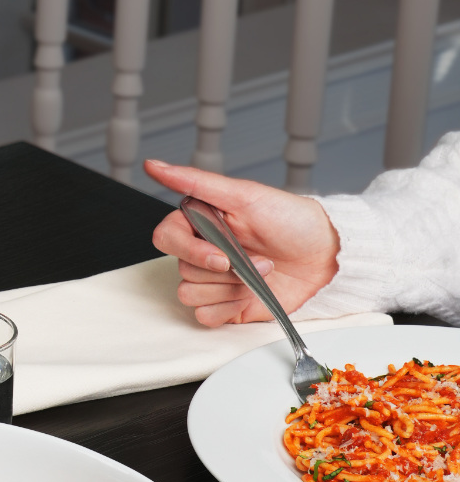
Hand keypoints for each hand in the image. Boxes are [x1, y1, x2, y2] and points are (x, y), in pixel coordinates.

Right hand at [143, 160, 340, 326]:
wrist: (327, 257)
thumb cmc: (291, 220)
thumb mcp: (244, 195)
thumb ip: (195, 180)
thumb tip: (153, 165)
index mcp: (199, 223)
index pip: (165, 238)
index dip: (189, 251)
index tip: (222, 256)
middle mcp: (202, 251)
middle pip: (181, 269)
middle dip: (223, 271)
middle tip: (256, 261)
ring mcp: (214, 281)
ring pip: (190, 294)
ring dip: (228, 290)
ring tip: (258, 277)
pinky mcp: (227, 305)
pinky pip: (205, 316)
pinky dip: (228, 309)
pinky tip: (250, 296)